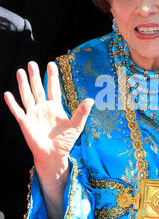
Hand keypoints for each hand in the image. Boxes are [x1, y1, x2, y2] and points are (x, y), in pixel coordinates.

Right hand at [4, 61, 93, 179]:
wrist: (54, 155)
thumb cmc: (66, 141)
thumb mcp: (76, 125)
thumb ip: (82, 112)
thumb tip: (91, 99)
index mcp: (55, 107)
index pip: (53, 88)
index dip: (52, 76)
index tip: (51, 64)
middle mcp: (43, 108)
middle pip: (38, 88)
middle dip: (35, 76)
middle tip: (31, 63)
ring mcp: (33, 114)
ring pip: (27, 96)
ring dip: (23, 84)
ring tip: (20, 71)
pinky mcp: (25, 123)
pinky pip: (18, 111)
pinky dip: (12, 103)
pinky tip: (8, 94)